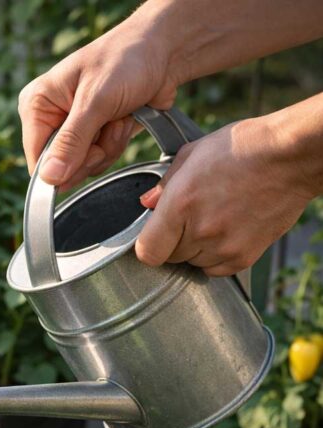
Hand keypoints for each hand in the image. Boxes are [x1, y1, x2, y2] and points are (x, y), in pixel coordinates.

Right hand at [18, 10, 176, 188]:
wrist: (162, 51)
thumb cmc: (125, 60)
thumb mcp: (96, 101)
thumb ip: (71, 141)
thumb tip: (49, 178)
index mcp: (37, 105)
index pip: (38, 161)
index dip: (64, 169)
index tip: (92, 150)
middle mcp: (50, 119)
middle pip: (62, 170)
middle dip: (92, 153)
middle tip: (109, 123)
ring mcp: (72, 130)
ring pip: (84, 167)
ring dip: (109, 147)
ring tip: (119, 115)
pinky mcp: (92, 136)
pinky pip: (100, 161)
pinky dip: (116, 144)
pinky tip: (124, 119)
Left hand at [135, 115, 314, 275]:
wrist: (289, 156)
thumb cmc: (243, 149)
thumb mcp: (194, 154)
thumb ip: (165, 184)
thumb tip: (147, 204)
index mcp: (180, 204)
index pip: (147, 251)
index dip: (148, 246)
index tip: (154, 237)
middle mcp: (200, 230)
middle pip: (171, 258)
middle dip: (175, 242)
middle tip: (192, 218)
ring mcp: (223, 247)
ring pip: (193, 263)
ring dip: (197, 249)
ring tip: (215, 220)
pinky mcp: (243, 257)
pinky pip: (216, 270)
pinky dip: (217, 257)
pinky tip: (227, 231)